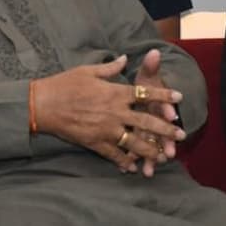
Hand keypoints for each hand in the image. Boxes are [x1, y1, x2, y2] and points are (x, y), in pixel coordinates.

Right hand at [32, 55, 185, 175]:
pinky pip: (115, 155)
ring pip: (135, 142)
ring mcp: (106, 130)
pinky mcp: (95, 143)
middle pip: (147, 122)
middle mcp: (114, 112)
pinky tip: (134, 167)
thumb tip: (124, 57)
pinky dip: (125, 161)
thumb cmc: (63, 84)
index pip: (145, 94)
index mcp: (114, 92)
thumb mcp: (87, 71)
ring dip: (151, 150)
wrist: (43, 104)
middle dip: (166, 128)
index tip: (179, 98)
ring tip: (163, 156)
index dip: (164, 95)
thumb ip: (110, 67)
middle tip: (182, 133)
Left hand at [131, 49, 181, 169]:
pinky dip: (133, 160)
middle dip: (165, 141)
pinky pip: (135, 150)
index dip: (167, 108)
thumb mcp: (147, 75)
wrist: (148, 94)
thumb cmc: (146, 85)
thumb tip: (154, 52)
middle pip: (159, 130)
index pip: (162, 105)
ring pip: (150, 145)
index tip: (171, 114)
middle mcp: (154, 118)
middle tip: (169, 153)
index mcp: (155, 103)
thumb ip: (150, 66)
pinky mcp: (139, 138)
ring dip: (151, 157)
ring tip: (150, 171)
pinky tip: (131, 170)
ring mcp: (148, 130)